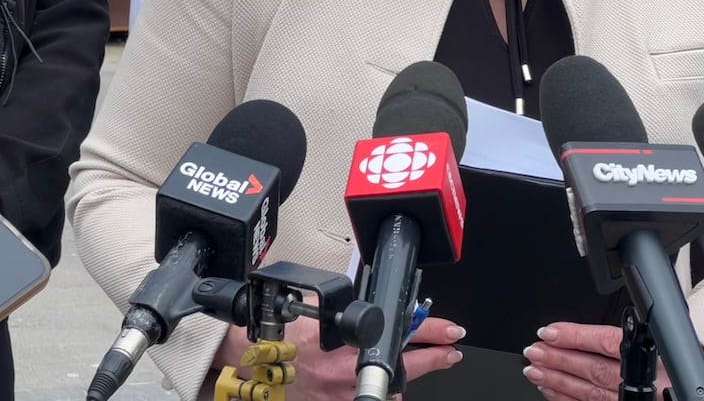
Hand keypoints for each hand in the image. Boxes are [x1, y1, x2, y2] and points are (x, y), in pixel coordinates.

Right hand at [213, 311, 464, 400]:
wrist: (252, 362)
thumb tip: (377, 312)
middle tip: (451, 350)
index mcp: (350, 342)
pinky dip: (382, 393)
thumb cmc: (281, 336)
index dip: (432, 331)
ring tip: (422, 365)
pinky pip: (370, 399)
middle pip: (409, 367)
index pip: (404, 334)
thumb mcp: (320, 314)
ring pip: (392, 388)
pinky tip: (388, 387)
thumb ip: (350, 316)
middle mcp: (353, 372)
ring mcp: (347, 394)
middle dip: (435, 357)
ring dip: (405, 376)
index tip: (451, 331)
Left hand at [522, 322, 672, 400]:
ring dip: (558, 381)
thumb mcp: (656, 345)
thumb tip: (576, 333)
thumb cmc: (668, 365)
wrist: (691, 394)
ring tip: (534, 370)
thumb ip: (623, 339)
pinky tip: (550, 391)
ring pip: (589, 392)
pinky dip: (568, 400)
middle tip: (534, 351)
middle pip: (594, 369)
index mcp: (652, 357)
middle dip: (559, 359)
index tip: (549, 332)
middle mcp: (645, 383)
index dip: (575, 336)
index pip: (606, 342)